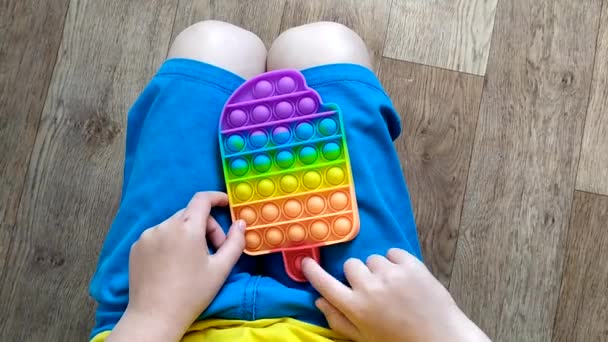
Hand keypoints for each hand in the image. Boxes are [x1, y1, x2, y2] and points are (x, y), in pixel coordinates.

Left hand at [108, 192, 245, 341]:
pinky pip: (158, 235)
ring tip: (191, 261)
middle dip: (206, 227)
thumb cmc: (192, 294)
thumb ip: (235, 242)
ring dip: (187, 235)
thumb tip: (240, 223)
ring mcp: (147, 235)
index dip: (217, 198)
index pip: (202, 199)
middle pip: (190, 214)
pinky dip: (170, 242)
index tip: (226, 204)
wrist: (155, 317)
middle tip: (214, 251)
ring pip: (174, 225)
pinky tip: (173, 265)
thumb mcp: (221, 269)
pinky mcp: (136, 247)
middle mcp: (165, 225)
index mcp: (187, 228)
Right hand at [302, 248, 490, 341]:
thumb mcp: (363, 338)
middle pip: (350, 265)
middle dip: (357, 275)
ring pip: (372, 259)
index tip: (305, 262)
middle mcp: (370, 288)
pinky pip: (393, 252)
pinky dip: (396, 262)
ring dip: (378, 269)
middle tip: (371, 289)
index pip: (325, 284)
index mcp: (355, 308)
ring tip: (392, 286)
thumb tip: (318, 299)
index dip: (313, 272)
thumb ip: (338, 320)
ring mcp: (391, 274)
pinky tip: (404, 278)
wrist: (441, 339)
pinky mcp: (411, 265)